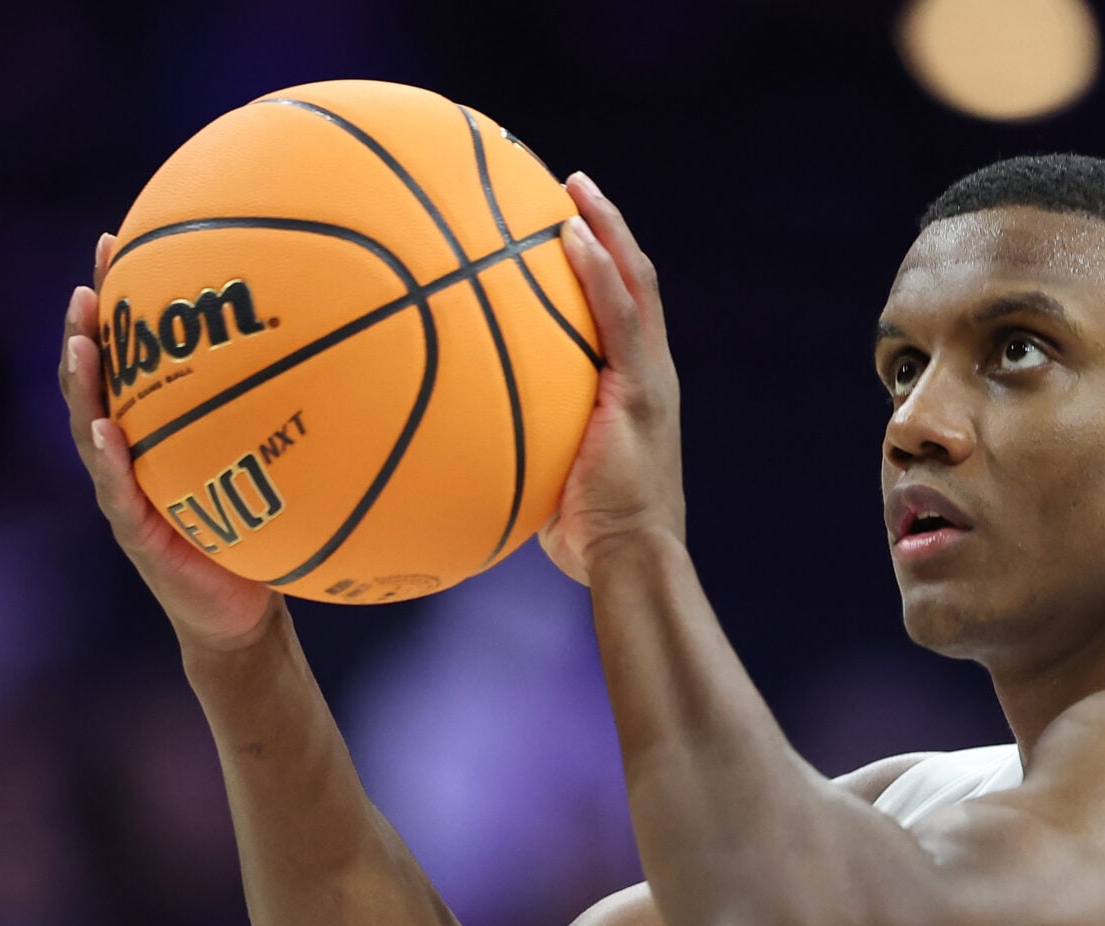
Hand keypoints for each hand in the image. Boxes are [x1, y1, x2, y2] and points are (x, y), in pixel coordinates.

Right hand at [58, 233, 280, 651]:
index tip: (117, 239)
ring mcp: (124, 490)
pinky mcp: (135, 530)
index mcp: (156, 428)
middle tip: (88, 283)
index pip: (129, 353)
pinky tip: (105, 430)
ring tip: (80, 343)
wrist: (245, 613)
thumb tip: (354, 357)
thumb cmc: (264, 535)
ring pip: (88, 426)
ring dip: (81, 383)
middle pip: (94, 378)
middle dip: (85, 329)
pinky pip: (116, 488)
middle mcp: (130, 452)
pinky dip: (107, 458)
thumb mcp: (275, 468)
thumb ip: (289, 419)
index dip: (118, 298)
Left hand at [537, 176, 687, 584]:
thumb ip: (519, 447)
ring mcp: (650, 380)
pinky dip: (598, 271)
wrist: (631, 559)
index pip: (624, 315)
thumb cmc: (588, 538)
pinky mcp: (641, 391)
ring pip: (636, 283)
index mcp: (634, 393)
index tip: (569, 230)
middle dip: (607, 230)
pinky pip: (619, 316)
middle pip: (636, 283)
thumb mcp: (550, 481)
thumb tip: (455, 442)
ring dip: (607, 229)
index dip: (604, 268)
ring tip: (574, 187)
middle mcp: (649, 376)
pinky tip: (569, 237)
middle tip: (572, 187)